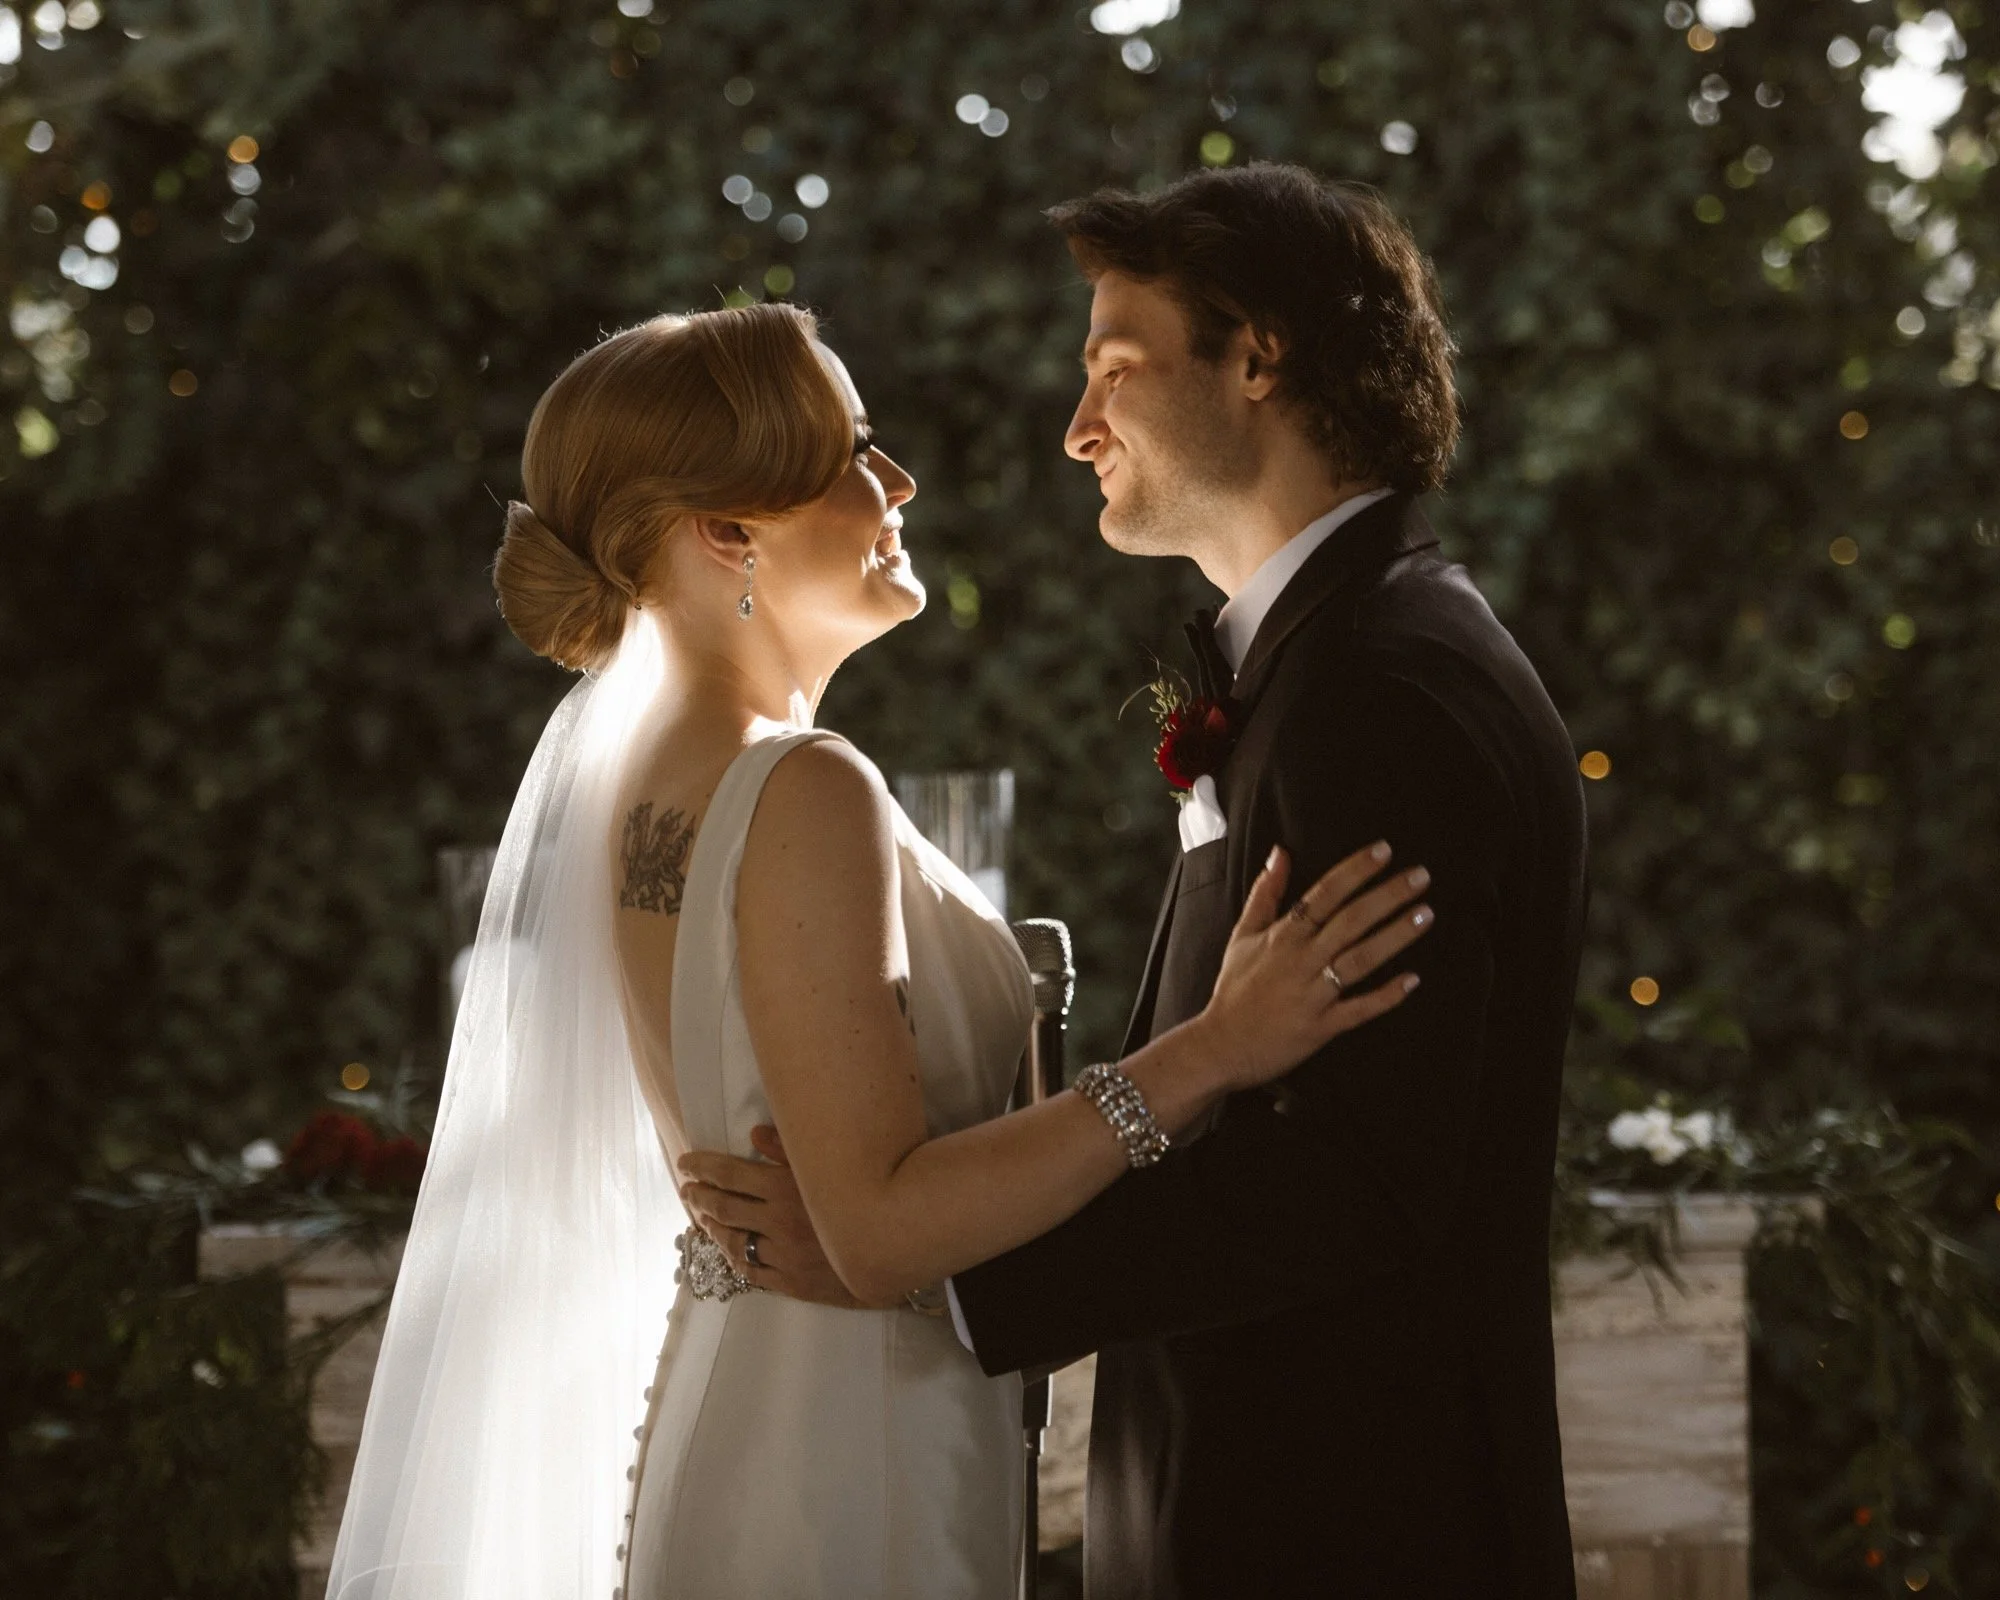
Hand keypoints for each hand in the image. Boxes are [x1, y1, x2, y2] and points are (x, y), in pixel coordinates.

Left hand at [677, 1126, 902, 1309]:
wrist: (897, 1250)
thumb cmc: (865, 1198)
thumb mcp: (831, 1165)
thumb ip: (791, 1149)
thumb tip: (754, 1134)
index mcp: (785, 1187)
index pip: (729, 1174)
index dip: (702, 1168)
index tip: (686, 1163)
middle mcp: (777, 1221)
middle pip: (724, 1207)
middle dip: (700, 1196)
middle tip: (688, 1189)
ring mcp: (782, 1255)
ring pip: (732, 1241)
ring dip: (711, 1227)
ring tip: (701, 1217)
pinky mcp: (791, 1283)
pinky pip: (751, 1271)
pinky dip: (733, 1258)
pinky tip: (726, 1250)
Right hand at [1196, 841, 1432, 1092]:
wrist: (1220, 1045)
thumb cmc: (1234, 989)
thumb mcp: (1244, 935)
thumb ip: (1265, 892)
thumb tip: (1281, 852)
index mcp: (1283, 935)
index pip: (1325, 893)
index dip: (1355, 870)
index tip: (1384, 850)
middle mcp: (1301, 960)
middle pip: (1351, 920)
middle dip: (1388, 896)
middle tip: (1421, 875)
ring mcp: (1313, 994)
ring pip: (1360, 959)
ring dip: (1395, 936)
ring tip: (1426, 914)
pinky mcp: (1322, 1026)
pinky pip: (1359, 1009)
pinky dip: (1385, 996)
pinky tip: (1412, 980)